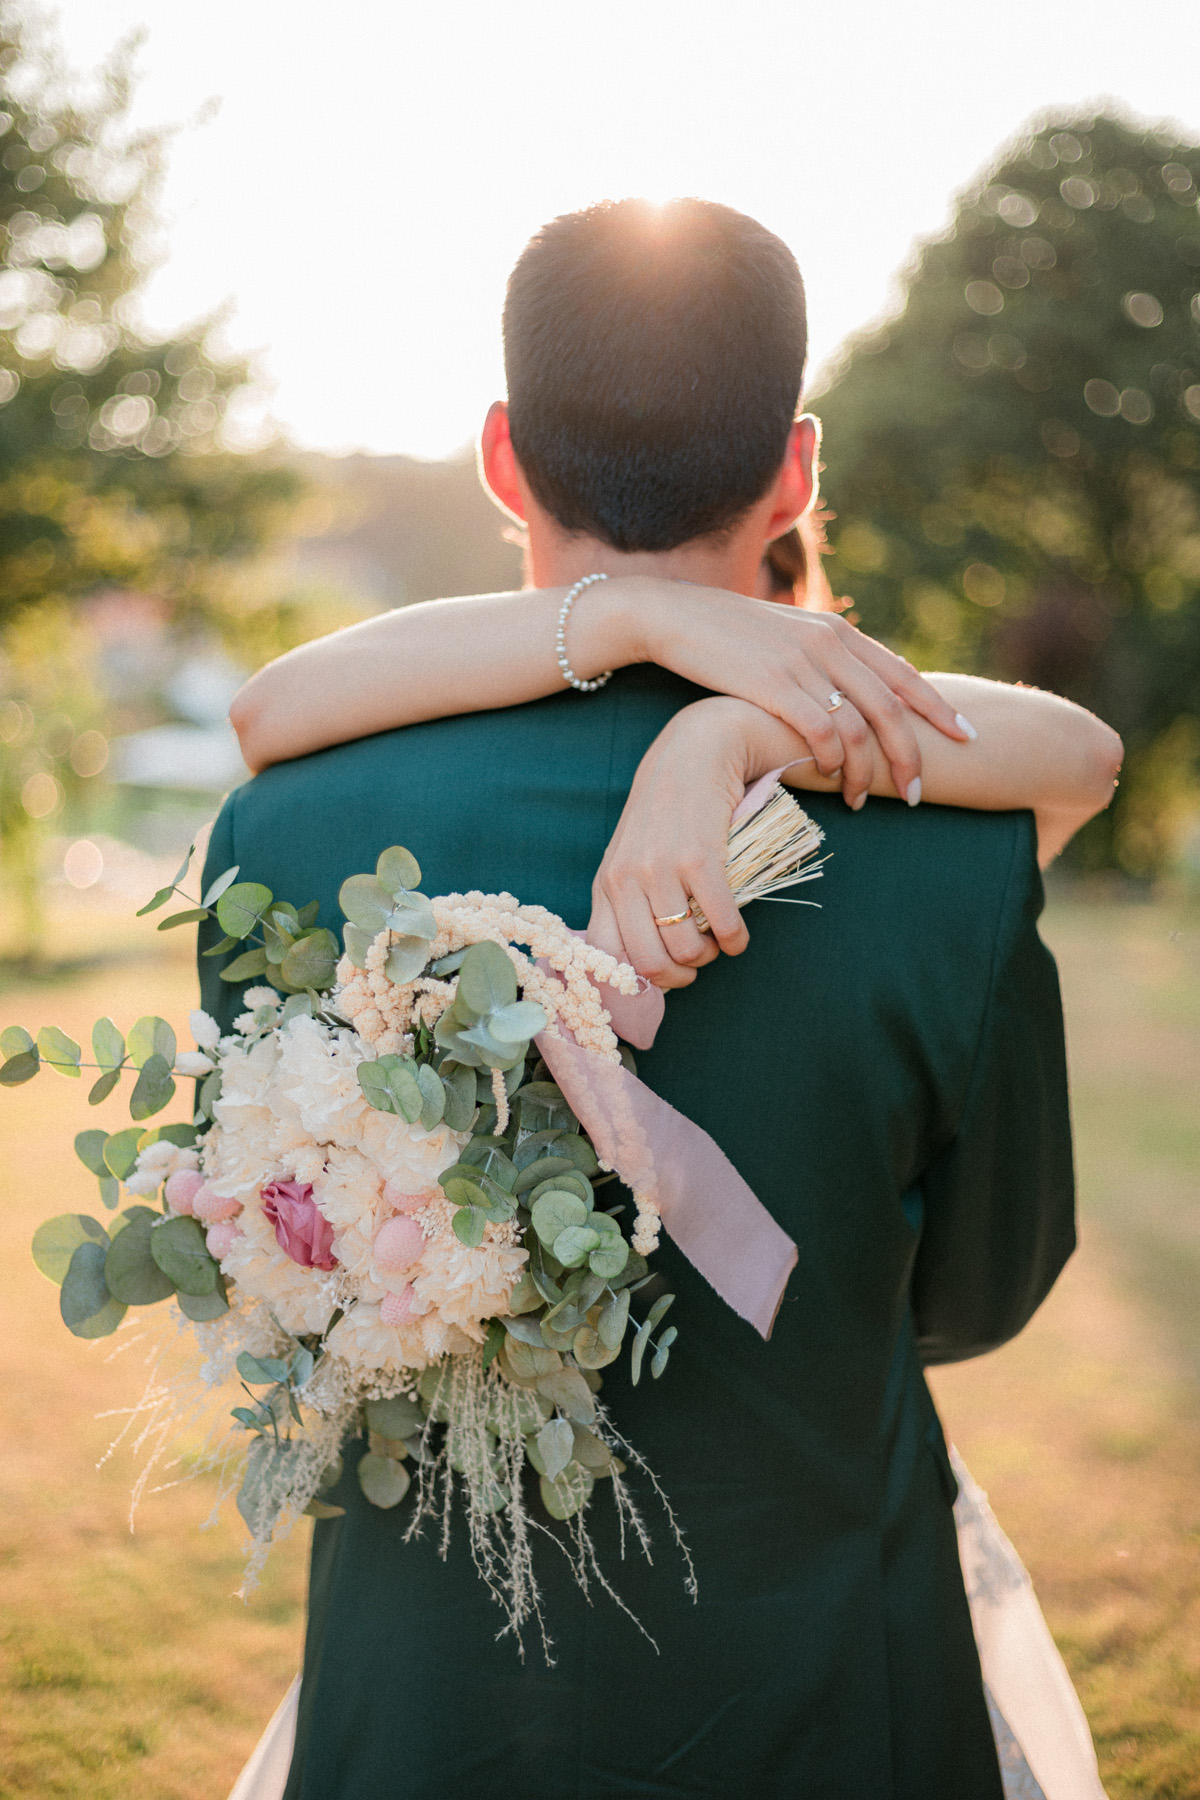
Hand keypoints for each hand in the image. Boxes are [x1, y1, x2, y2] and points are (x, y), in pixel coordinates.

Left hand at [588, 700, 756, 988]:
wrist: (696, 753)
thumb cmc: (667, 812)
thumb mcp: (632, 855)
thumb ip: (629, 900)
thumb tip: (643, 962)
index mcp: (606, 884)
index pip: (607, 957)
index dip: (638, 979)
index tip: (665, 976)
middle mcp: (626, 880)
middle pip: (648, 964)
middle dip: (679, 977)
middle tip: (696, 965)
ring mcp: (661, 870)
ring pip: (686, 950)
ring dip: (709, 957)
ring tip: (716, 942)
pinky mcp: (700, 860)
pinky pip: (721, 924)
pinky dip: (735, 941)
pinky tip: (738, 937)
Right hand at [635, 579, 971, 807]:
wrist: (674, 615)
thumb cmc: (727, 635)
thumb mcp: (785, 638)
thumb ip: (822, 660)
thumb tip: (847, 696)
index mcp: (838, 632)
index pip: (903, 675)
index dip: (939, 709)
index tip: (965, 737)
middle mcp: (830, 643)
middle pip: (891, 709)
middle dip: (912, 755)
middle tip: (919, 793)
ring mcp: (803, 663)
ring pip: (858, 727)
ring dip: (867, 771)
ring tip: (864, 802)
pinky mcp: (773, 684)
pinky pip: (820, 732)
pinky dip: (831, 761)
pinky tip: (829, 780)